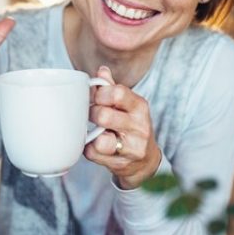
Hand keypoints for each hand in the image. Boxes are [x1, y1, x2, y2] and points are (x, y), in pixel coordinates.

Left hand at [84, 66, 161, 188]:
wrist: (145, 161)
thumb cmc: (131, 126)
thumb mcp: (127, 105)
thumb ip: (112, 87)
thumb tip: (101, 70)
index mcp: (140, 107)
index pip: (117, 93)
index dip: (100, 93)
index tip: (96, 97)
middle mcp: (139, 127)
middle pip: (104, 116)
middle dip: (92, 114)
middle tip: (92, 115)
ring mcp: (131, 148)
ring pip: (100, 140)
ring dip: (91, 134)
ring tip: (95, 131)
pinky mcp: (120, 164)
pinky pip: (93, 153)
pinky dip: (89, 147)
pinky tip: (95, 144)